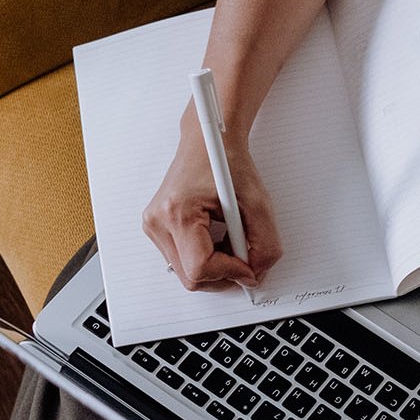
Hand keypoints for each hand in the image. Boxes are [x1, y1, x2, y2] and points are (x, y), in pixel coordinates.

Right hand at [142, 119, 281, 291]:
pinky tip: (218, 238)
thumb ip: (265, 245)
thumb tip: (256, 275)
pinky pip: (183, 261)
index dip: (231, 273)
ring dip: (215, 266)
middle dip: (224, 273)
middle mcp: (158, 221)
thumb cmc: (227, 162)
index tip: (250, 267)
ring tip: (231, 239)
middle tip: (245, 256)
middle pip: (191, 277)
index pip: (200, 268)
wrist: (208, 142)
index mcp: (178, 211)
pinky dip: (206, 258)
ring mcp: (154, 226)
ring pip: (187, 273)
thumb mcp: (258, 203)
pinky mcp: (157, 229)